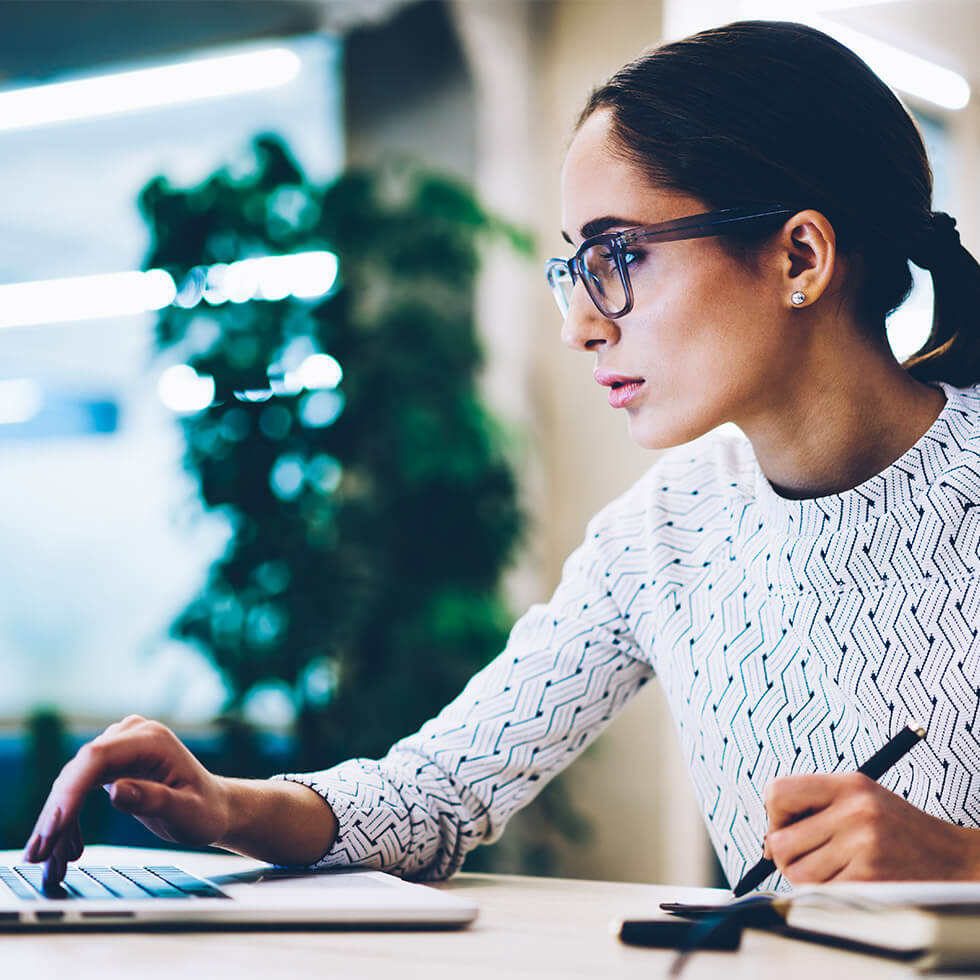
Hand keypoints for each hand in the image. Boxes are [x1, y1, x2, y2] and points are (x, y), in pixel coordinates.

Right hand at [22, 715, 231, 890]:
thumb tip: (116, 791)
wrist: (215, 808)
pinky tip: (66, 848)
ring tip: (48, 861)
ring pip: (74, 781)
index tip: (55, 826)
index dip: (72, 790)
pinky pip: (80, 788)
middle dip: (57, 813)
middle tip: (40, 855)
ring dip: (57, 821)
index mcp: (153, 740)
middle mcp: (133, 735)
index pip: (98, 757)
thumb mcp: (187, 811)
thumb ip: (154, 800)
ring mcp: (122, 746)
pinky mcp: (114, 762)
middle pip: (80, 770)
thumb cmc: (206, 810)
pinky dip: (69, 818)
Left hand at [763, 772, 979, 883]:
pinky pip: (821, 893)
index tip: (786, 826)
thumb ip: (814, 807)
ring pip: (796, 872)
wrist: (953, 859)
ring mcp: (863, 846)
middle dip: (786, 854)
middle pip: (780, 841)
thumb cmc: (897, 828)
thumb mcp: (860, 797)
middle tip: (809, 856)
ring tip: (834, 868)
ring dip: (807, 877)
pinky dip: (828, 892)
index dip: (774, 815)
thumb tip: (768, 843)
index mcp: (849, 784)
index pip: (778, 792)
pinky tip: (850, 880)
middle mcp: (854, 812)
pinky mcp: (871, 879)